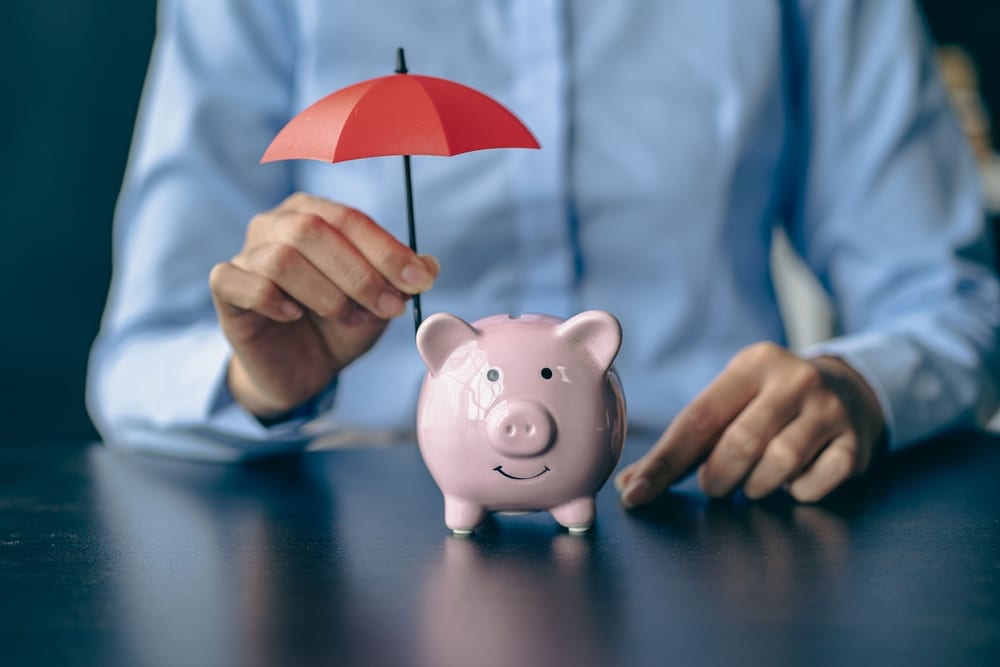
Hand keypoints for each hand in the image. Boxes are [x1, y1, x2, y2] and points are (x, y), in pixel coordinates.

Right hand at [209, 193, 438, 418]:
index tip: (418, 281)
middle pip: (312, 230)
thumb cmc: (339, 325)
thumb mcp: (379, 304)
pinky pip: (242, 282)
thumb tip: (429, 265)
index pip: (350, 219)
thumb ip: (401, 281)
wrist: (302, 369)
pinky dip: (273, 300)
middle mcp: (276, 224)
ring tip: (345, 317)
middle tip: (388, 307)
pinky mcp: (225, 288)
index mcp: (315, 213)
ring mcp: (246, 253)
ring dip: (325, 293)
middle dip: (359, 273)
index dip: (386, 250)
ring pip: (281, 259)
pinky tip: (294, 316)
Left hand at [615, 343, 884, 504]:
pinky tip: (794, 480)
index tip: (635, 494)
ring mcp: (830, 410)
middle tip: (715, 485)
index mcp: (752, 364)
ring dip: (756, 486)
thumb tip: (631, 485)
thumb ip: (686, 442)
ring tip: (754, 480)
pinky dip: (796, 493)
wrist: (851, 389)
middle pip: (740, 444)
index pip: (698, 418)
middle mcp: (794, 380)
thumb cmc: (769, 403)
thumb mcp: (732, 402)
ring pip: (778, 465)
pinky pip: (813, 485)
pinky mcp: (856, 443)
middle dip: (718, 476)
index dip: (664, 462)